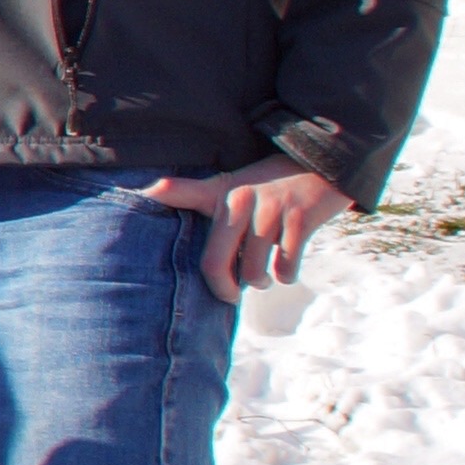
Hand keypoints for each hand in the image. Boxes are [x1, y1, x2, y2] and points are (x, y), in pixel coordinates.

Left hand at [140, 156, 351, 294]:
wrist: (323, 168)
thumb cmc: (270, 185)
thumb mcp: (232, 184)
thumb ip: (195, 194)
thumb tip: (152, 194)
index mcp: (221, 193)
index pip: (181, 193)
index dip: (156, 195)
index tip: (141, 198)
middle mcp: (241, 200)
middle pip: (214, 262)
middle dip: (222, 289)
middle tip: (229, 295)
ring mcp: (271, 210)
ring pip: (253, 271)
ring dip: (259, 282)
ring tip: (262, 277)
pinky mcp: (300, 220)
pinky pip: (285, 267)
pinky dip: (286, 276)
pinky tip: (285, 269)